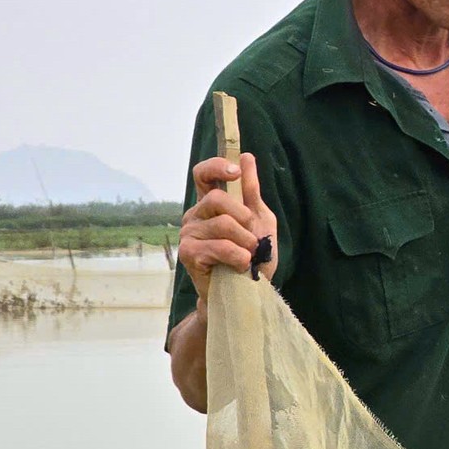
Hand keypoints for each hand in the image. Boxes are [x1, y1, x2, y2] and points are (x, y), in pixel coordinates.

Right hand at [178, 153, 278, 302]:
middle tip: (253, 238)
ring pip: (223, 223)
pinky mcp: (188, 253)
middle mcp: (196, 215)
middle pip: (218, 198)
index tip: (236, 172)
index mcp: (211, 204)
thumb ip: (251, 191)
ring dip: (246, 241)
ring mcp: (189, 234)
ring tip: (249, 255)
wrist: (247, 291)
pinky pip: (219, 246)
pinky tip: (241, 265)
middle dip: (245, 218)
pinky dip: (238, 256)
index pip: (203, 174)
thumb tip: (246, 156)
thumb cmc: (252, 256)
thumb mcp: (259, 219)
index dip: (216, 167)